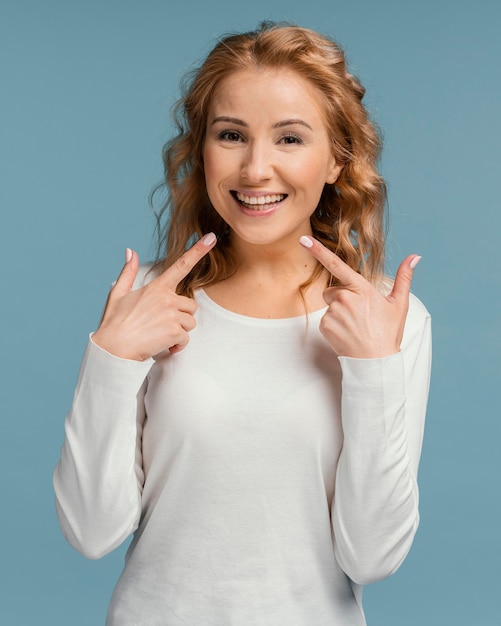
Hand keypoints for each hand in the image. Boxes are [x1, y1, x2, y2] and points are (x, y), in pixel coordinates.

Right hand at [93, 233, 216, 360]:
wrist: (113, 349)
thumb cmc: (114, 323)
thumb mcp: (118, 293)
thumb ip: (128, 272)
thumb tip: (130, 251)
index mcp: (156, 287)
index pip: (181, 265)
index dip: (198, 250)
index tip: (211, 238)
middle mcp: (167, 298)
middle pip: (190, 305)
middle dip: (181, 316)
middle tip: (162, 325)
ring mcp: (172, 315)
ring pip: (190, 322)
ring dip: (179, 331)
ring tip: (160, 335)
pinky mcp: (174, 331)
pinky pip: (185, 338)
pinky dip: (177, 346)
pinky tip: (164, 347)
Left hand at [299, 235, 420, 357]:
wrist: (375, 362)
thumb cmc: (388, 333)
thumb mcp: (399, 304)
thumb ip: (404, 278)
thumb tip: (414, 257)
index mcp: (361, 289)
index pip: (336, 265)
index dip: (318, 250)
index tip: (304, 239)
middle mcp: (345, 298)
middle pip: (333, 290)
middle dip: (342, 297)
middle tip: (359, 314)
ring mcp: (333, 312)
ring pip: (329, 305)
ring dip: (338, 312)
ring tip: (355, 325)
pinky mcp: (325, 326)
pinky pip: (325, 319)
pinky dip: (334, 325)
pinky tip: (347, 333)